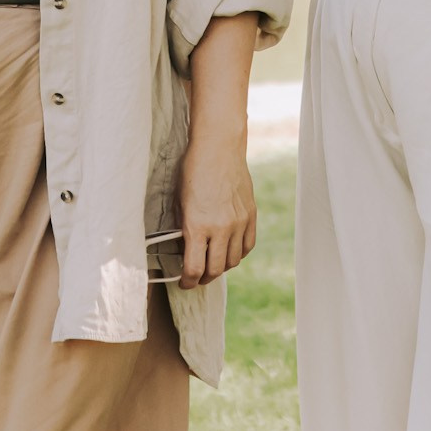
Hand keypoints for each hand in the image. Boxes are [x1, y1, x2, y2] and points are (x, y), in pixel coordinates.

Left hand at [176, 130, 256, 289]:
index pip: (194, 269)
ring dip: (222, 268)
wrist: (218, 148)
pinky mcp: (251, 216)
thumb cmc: (192, 170)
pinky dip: (238, 254)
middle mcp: (220, 229)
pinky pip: (248, 246)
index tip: (184, 283)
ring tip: (213, 264)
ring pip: (234, 261)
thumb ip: (183, 229)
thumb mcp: (179, 201)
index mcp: (197, 226)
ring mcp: (239, 223)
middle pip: (215, 270)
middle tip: (197, 278)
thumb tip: (184, 250)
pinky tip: (230, 251)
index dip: (187, 282)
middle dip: (204, 278)